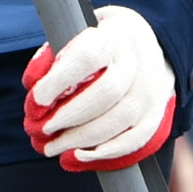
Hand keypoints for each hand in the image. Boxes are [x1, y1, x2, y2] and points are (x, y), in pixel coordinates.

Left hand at [23, 6, 176, 169]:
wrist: (146, 42)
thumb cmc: (97, 44)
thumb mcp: (76, 35)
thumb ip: (54, 59)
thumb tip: (36, 95)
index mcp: (112, 36)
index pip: (87, 57)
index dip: (59, 82)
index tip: (37, 100)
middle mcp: (137, 61)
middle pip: (107, 93)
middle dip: (70, 116)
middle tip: (44, 130)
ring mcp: (151, 88)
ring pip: (121, 119)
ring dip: (82, 139)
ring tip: (54, 147)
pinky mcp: (156, 112)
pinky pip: (136, 138)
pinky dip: (107, 152)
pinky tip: (80, 155)